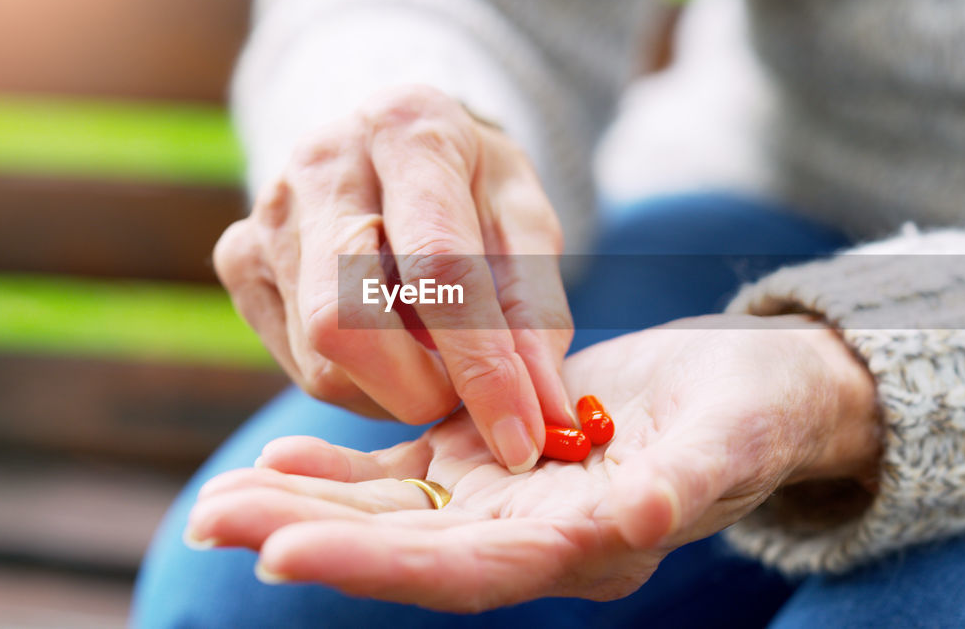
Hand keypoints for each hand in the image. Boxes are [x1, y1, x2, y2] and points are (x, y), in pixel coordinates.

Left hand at [185, 315, 880, 611]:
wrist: (751, 392)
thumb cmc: (752, 415)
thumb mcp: (728, 441)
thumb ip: (680, 487)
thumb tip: (632, 523)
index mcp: (588, 547)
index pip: (467, 570)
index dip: (376, 567)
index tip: (285, 553)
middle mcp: (532, 540)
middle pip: (406, 552)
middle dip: (309, 539)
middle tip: (212, 520)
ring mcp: (504, 504)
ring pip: (392, 518)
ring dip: (306, 509)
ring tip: (219, 500)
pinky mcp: (492, 463)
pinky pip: (408, 477)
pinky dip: (344, 473)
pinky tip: (282, 453)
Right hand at [213, 85, 572, 471]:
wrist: (395, 148)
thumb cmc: (472, 187)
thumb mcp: (528, 226)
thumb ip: (538, 318)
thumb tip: (548, 419)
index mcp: (408, 128)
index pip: (438, 268)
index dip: (481, 366)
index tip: (521, 440)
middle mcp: (321, 161)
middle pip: (348, 321)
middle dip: (420, 390)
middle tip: (468, 397)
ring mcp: (265, 212)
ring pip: (322, 359)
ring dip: (394, 390)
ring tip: (434, 354)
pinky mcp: (238, 259)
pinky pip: (299, 365)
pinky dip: (359, 384)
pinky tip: (389, 345)